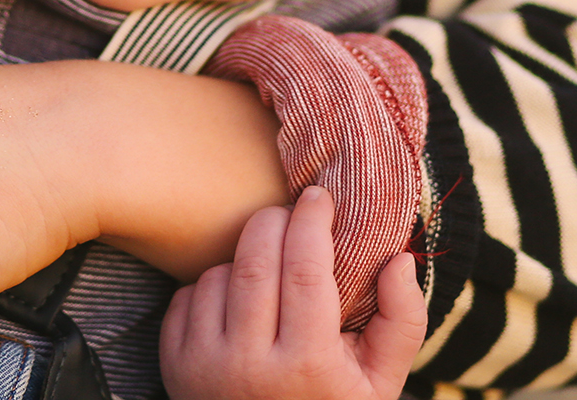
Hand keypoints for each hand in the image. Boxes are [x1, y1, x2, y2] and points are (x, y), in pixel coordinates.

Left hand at [160, 187, 425, 399]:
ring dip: (246, 257)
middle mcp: (250, 367)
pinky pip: (189, 295)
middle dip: (275, 221)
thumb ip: (401, 320)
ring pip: (220, 273)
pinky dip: (214, 285)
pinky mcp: (174, 365)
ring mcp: (205, 367)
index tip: (319, 196)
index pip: (306, 270)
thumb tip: (398, 257)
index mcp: (308, 366)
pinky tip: (239, 302)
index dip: (312, 221)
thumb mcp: (380, 381)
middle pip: (257, 260)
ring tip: (271, 271)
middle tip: (292, 214)